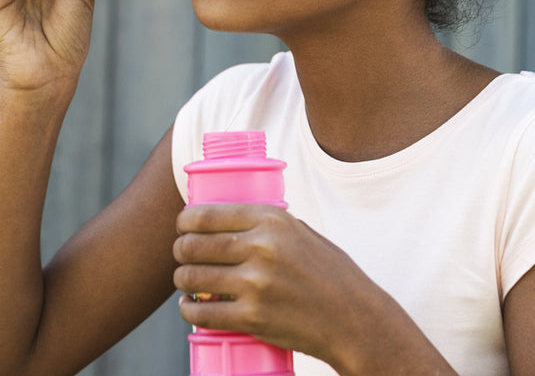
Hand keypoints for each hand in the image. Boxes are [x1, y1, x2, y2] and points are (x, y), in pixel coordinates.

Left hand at [173, 203, 381, 367]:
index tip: (182, 227)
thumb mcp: (303, 233)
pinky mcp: (252, 317)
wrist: (353, 319)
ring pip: (192, 277)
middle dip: (181, 250)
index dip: (185, 221)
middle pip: (194, 245)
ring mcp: (255, 284)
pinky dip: (189, 310)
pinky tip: (190, 306)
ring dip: (182, 279)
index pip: (207, 215)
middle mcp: (261, 248)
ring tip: (186, 280)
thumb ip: (269, 226)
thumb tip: (230, 221)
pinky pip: (202, 313)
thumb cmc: (330, 274)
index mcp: (272, 220)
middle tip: (183, 255)